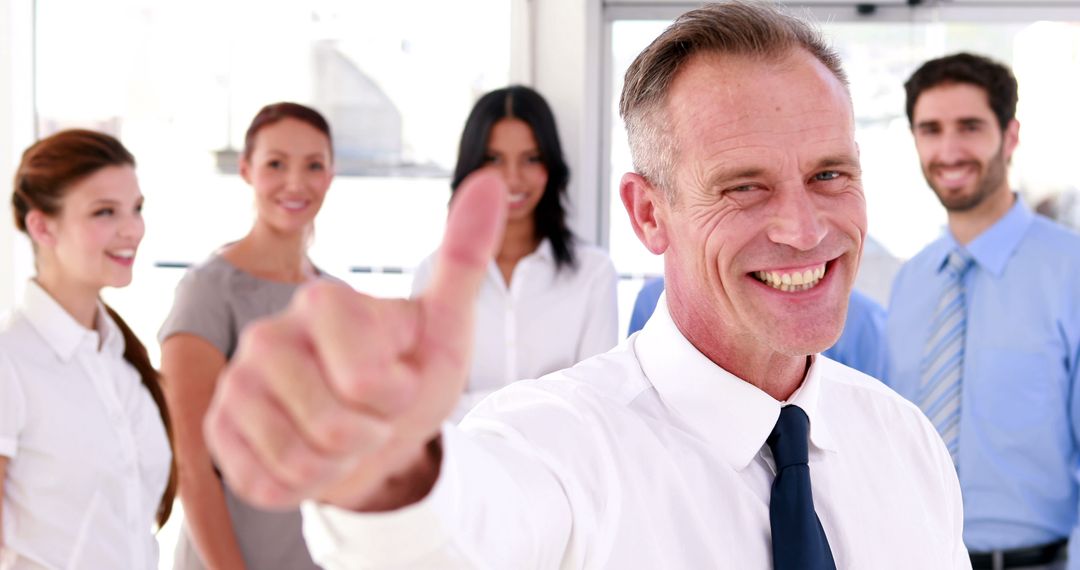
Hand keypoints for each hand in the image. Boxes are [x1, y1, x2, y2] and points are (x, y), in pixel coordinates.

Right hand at [203, 170, 506, 510]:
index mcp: (322, 301)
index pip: (366, 379)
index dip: (395, 396)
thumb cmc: (409, 377)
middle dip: (369, 435)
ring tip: (342, 438)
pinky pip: (265, 483)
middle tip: (369, 415)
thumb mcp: (447, 326)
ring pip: (298, 459)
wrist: (374, 438)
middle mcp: (268, 334)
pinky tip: (309, 458)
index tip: (396, 381)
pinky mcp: (217, 432)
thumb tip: (492, 178)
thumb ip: (464, 256)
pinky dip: (302, 486)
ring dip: (337, 464)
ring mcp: (236, 383)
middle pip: (333, 424)